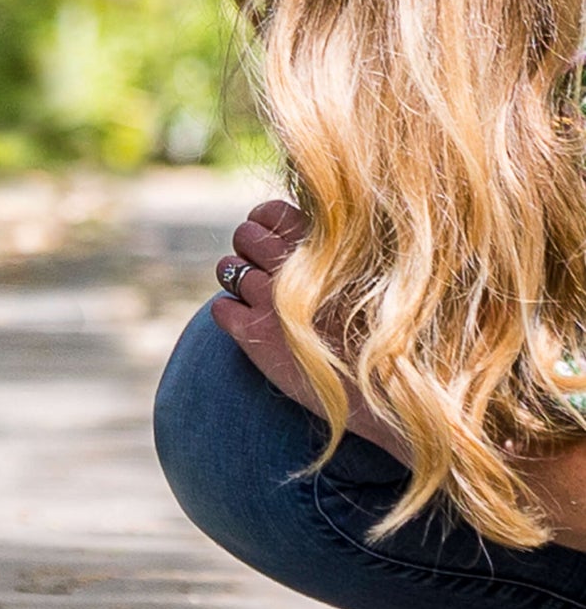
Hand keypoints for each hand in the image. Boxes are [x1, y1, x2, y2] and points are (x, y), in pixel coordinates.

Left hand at [211, 199, 408, 461]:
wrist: (388, 396)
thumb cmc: (385, 334)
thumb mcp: (373, 277)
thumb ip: (338, 251)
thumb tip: (307, 232)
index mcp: (323, 247)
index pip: (270, 212)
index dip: (263, 222)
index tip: (268, 235)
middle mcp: (292, 268)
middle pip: (244, 235)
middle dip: (247, 247)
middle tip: (262, 268)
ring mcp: (270, 300)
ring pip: (227, 268)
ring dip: (235, 278)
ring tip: (256, 296)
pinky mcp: (252, 334)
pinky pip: (221, 308)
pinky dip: (230, 313)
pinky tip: (252, 324)